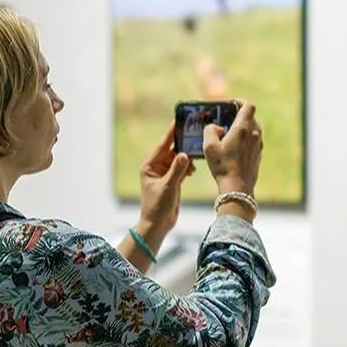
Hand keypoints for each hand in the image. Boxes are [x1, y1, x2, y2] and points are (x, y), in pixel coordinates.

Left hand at [138, 120, 194, 237]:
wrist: (158, 224)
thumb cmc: (157, 206)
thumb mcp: (168, 186)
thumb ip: (177, 170)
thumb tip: (185, 154)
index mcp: (149, 166)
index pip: (162, 146)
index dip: (171, 134)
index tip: (178, 121)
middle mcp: (156, 168)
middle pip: (171, 151)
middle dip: (182, 145)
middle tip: (193, 133)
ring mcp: (165, 174)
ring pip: (178, 159)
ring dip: (187, 158)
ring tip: (197, 153)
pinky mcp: (173, 181)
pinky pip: (182, 168)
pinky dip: (188, 167)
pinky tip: (194, 168)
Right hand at [202, 100, 262, 195]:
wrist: (237, 188)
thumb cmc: (223, 166)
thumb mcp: (209, 146)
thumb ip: (210, 130)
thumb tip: (216, 127)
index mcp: (243, 129)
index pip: (248, 106)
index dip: (240, 101)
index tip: (231, 103)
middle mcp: (254, 135)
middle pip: (250, 117)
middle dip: (238, 115)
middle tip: (226, 119)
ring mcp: (258, 145)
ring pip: (253, 129)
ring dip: (243, 127)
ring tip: (229, 134)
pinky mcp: (258, 155)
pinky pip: (253, 141)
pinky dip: (245, 139)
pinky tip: (234, 148)